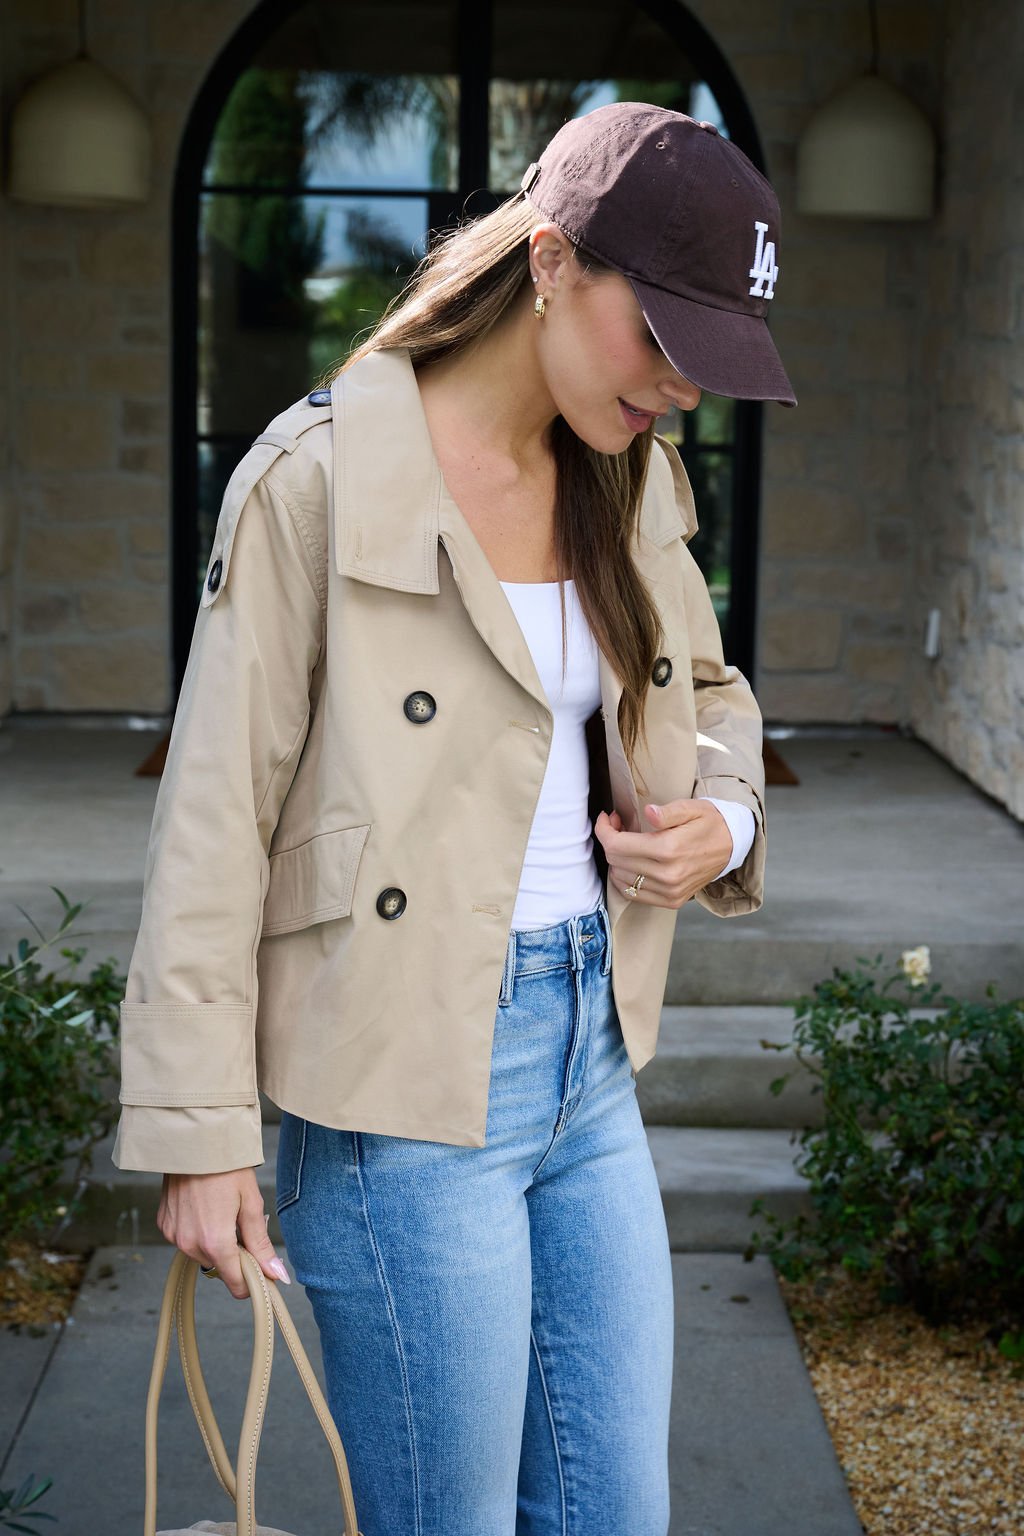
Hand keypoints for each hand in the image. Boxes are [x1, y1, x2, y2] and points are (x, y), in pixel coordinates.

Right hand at [157, 1168, 291, 1299]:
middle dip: (234, 1254)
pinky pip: (186, 1239)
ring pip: (203, 1254)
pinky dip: (197, 1231)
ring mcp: (174, 1235)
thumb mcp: (251, 1203)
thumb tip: (277, 1275)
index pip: (236, 1284)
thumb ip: (261, 1244)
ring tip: (222, 1210)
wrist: (194, 1140)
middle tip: (242, 1221)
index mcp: (215, 1242)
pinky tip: (204, 1207)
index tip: (263, 1266)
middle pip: (220, 1267)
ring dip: (215, 1242)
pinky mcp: (165, 1225)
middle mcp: (190, 1244)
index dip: (253, 1278)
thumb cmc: (226, 1167)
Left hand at [593, 798, 732, 909]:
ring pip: (620, 878)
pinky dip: (625, 878)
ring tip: (626, 843)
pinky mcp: (672, 901)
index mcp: (669, 849)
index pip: (616, 845)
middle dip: (610, 840)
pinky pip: (633, 894)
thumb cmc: (709, 823)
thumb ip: (667, 812)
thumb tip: (649, 812)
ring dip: (616, 860)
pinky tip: (631, 863)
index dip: (604, 830)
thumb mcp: (691, 808)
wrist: (732, 846)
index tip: (607, 818)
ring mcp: (669, 891)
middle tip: (619, 826)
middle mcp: (668, 875)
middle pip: (615, 861)